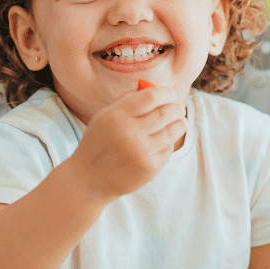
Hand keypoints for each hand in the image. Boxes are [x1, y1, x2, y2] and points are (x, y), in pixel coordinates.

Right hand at [67, 86, 185, 203]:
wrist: (89, 179)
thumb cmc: (99, 142)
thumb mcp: (104, 116)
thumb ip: (128, 100)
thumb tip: (156, 89)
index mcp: (117, 116)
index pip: (152, 97)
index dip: (166, 92)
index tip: (170, 94)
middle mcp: (130, 133)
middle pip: (166, 112)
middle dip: (177, 108)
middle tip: (178, 108)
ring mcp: (142, 152)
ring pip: (173, 130)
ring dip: (180, 123)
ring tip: (180, 121)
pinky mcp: (150, 168)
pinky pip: (168, 148)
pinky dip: (169, 142)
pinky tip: (163, 141)